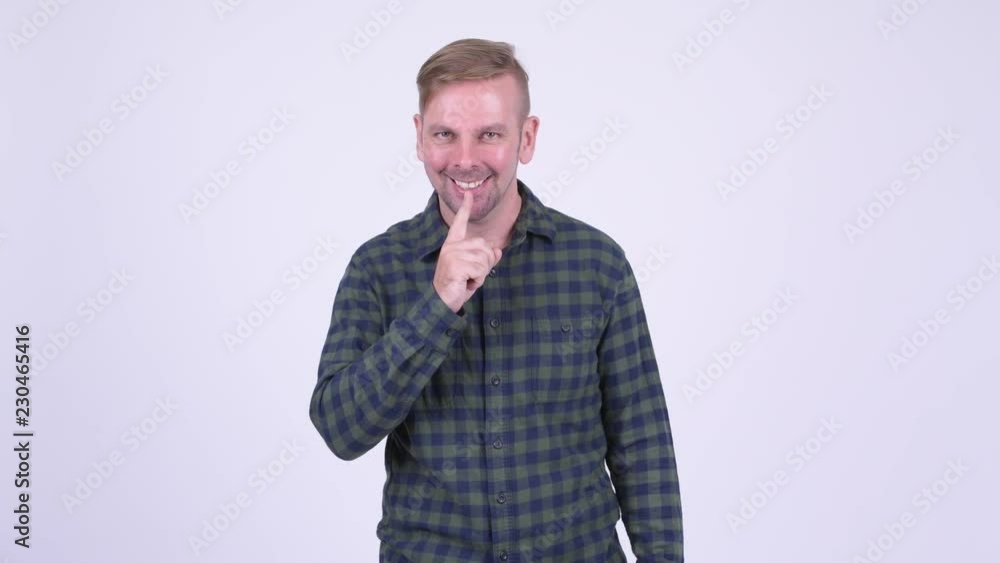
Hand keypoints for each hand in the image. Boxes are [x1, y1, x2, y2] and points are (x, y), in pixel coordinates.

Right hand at [432, 191, 501, 312]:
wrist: (443, 302)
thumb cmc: (457, 286)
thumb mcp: (474, 270)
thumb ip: (485, 259)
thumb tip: (498, 251)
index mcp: (453, 245)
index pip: (460, 223)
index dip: (465, 208)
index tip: (468, 194)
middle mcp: (451, 247)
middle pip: (485, 246)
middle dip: (485, 264)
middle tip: (472, 276)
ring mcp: (452, 255)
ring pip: (484, 259)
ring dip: (481, 274)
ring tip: (467, 280)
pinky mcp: (455, 265)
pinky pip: (480, 269)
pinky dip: (477, 280)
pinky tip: (466, 284)